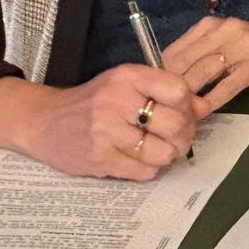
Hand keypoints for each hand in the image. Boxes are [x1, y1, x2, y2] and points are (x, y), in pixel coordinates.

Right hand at [0, 66, 198, 180]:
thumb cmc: (93, 101)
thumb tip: (204, 107)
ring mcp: (107, 132)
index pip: (178, 89)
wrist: (43, 121)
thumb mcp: (125, 84)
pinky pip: (144, 172)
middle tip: (177, 138)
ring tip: (157, 150)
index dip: (189, 105)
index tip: (184, 112)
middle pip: (176, 124)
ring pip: (163, 152)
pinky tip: (138, 160)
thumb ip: (163, 92)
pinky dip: (148, 169)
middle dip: (184, 135)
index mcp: (127, 76)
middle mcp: (116, 101)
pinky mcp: (100, 159)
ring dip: (167, 155)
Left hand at [160, 15, 248, 116]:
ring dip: (190, 97)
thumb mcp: (221, 42)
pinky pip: (227, 85)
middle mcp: (223, 30)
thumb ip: (197, 54)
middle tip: (164, 110)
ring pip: (203, 74)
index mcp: (209, 25)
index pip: (174, 51)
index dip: (161, 76)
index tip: (154, 95)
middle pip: (185, 63)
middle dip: (172, 89)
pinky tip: (204, 112)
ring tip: (181, 115)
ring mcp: (241, 46)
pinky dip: (212, 101)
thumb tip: (166, 79)